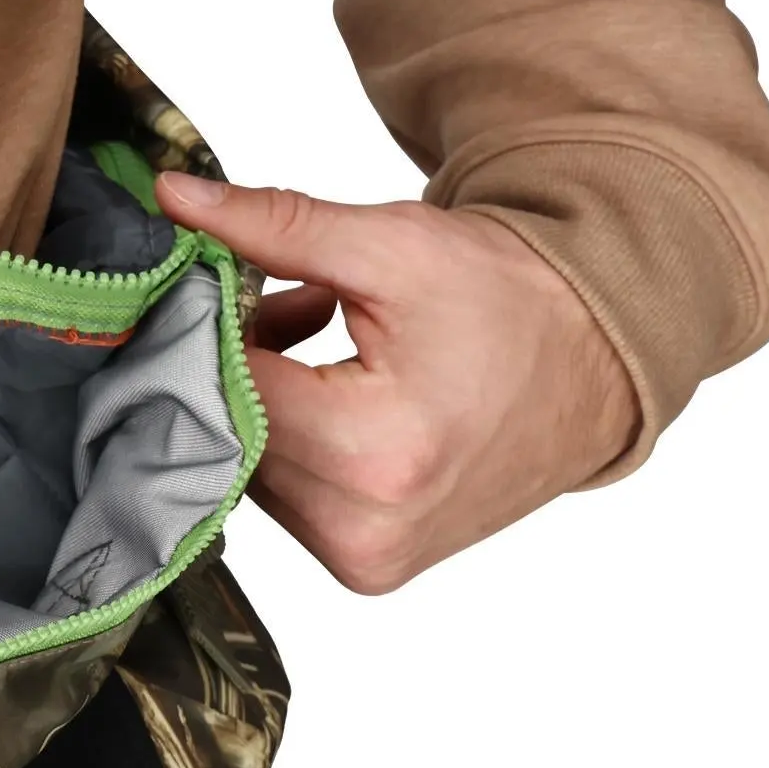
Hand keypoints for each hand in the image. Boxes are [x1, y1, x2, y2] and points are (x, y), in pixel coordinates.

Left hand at [154, 175, 639, 594]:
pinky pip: (287, 496)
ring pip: (251, 465)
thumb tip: (174, 200)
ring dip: (262, 397)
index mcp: (375, 451)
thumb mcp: (389, 244)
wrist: (593, 359)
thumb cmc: (504, 297)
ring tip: (319, 330)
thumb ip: (273, 226)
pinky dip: (291, 437)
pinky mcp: (369, 567)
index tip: (226, 270)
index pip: (228, 384)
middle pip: (232, 431)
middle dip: (237, 357)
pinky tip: (331, 386)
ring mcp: (367, 560)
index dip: (214, 319)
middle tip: (285, 292)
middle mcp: (366, 528)